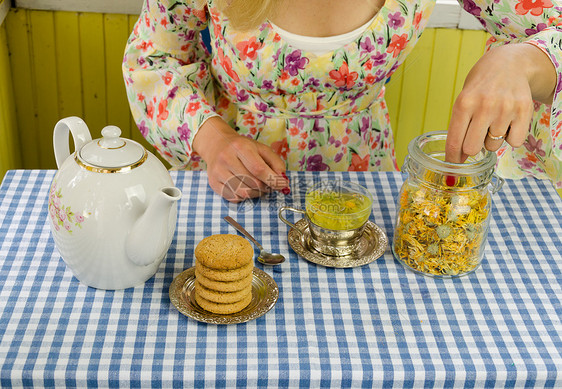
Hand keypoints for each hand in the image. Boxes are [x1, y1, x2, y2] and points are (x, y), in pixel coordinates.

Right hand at [192, 117, 289, 201]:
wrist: (216, 144)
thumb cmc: (242, 147)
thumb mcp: (261, 148)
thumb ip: (275, 162)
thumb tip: (283, 180)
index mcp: (240, 147)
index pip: (258, 169)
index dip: (273, 180)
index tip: (283, 185)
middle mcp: (226, 159)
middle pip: (252, 183)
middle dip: (265, 187)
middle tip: (268, 184)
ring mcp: (218, 172)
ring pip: (243, 193)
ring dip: (256, 193)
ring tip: (258, 186)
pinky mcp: (213, 183)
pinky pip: (234, 198)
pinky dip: (244, 197)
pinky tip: (245, 187)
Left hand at [445, 43, 555, 162]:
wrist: (509, 64)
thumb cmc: (481, 86)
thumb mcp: (463, 101)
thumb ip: (459, 128)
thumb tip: (458, 158)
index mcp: (464, 103)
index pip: (454, 141)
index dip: (452, 158)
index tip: (452, 166)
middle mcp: (484, 105)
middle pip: (472, 148)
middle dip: (471, 148)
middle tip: (474, 138)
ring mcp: (505, 108)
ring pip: (493, 146)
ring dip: (491, 140)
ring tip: (493, 121)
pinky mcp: (524, 111)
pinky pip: (514, 142)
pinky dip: (510, 138)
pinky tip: (507, 123)